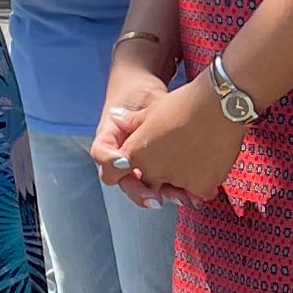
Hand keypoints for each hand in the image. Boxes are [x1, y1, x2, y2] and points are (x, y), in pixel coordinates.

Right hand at [94, 47, 173, 190]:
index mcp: (109, 137)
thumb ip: (145, 115)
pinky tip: (191, 195)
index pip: (101, 153)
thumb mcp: (143, 99)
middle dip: (138, 191)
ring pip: (140, 187)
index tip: (125, 161)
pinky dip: (173, 190)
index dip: (110, 160)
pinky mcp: (151, 171)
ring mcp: (133, 166)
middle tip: (154, 199)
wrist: (143, 95)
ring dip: (159, 196)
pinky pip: (157, 185)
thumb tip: (140, 122)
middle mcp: (117, 156)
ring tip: (181, 198)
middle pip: (121, 180)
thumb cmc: (140, 94)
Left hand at [104, 71, 250, 208]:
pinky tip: (208, 165)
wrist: (221, 104)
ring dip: (182, 179)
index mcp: (135, 153)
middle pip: (149, 184)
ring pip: (176, 189)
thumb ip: (132, 122)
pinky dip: (203, 183)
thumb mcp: (151, 110)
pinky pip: (198, 192)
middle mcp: (152, 172)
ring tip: (194, 156)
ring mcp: (177, 182)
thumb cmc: (184, 103)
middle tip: (173, 157)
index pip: (113, 175)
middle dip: (158, 177)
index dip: (121, 171)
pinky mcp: (201, 186)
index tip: (134, 168)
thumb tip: (116, 118)